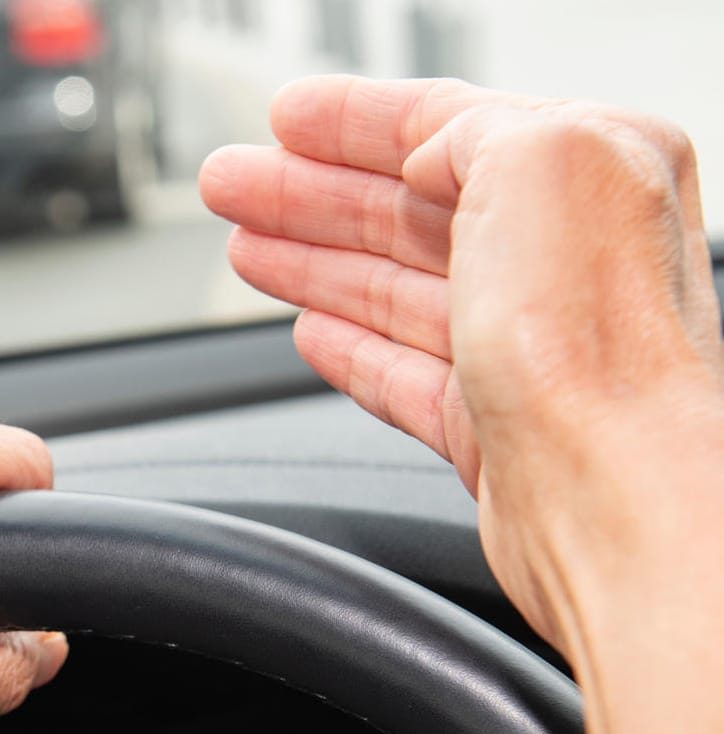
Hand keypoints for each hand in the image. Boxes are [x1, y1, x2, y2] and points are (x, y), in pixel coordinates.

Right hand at [199, 76, 723, 733]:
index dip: (355, 120)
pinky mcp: (499, 430)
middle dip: (309, 192)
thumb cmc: (599, 340)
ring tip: (245, 248)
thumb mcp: (534, 156)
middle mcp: (571, 257)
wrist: (615, 500)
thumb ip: (468, 131)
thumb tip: (426, 159)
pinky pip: (407, 374)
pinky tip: (310, 333)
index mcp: (595, 170)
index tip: (284, 118)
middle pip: (410, 210)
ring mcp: (531, 348)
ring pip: (398, 290)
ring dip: (314, 263)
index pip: (449, 125)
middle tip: (233, 183)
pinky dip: (352, 349)